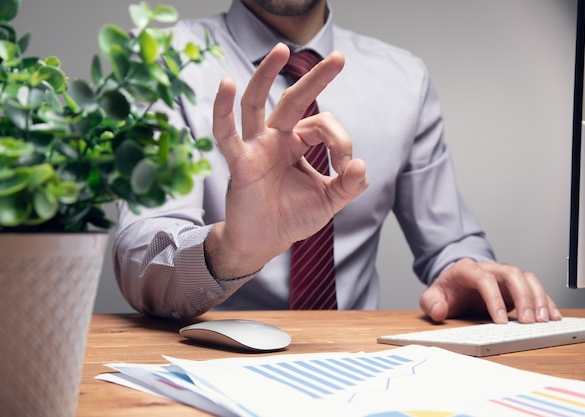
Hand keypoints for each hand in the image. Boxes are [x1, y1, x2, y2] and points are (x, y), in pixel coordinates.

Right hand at [205, 43, 368, 278]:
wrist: (264, 242)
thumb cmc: (292, 218)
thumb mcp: (328, 201)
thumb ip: (348, 185)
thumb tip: (361, 166)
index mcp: (298, 143)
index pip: (323, 125)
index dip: (341, 142)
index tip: (346, 169)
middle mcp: (276, 138)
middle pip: (294, 100)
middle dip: (316, 79)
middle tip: (338, 58)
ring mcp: (255, 147)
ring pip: (257, 104)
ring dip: (267, 75)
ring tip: (280, 49)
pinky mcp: (240, 162)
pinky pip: (227, 134)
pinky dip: (223, 109)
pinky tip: (226, 84)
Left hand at [419, 258, 562, 323]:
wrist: (454, 283)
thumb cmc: (446, 291)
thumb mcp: (432, 297)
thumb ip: (431, 303)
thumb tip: (438, 311)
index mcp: (467, 270)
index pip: (484, 278)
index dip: (493, 298)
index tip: (499, 320)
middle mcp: (490, 269)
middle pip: (512, 273)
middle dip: (523, 297)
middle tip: (528, 321)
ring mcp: (504, 276)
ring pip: (527, 278)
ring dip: (538, 298)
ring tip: (543, 321)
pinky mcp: (515, 286)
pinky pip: (535, 288)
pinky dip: (546, 301)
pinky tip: (552, 316)